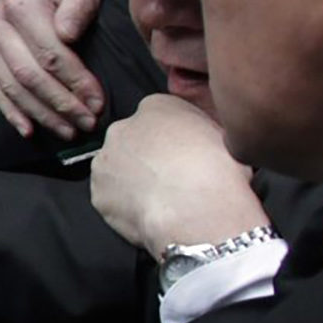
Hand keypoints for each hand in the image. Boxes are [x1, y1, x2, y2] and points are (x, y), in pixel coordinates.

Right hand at [0, 0, 106, 139]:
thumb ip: (81, 1)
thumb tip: (67, 33)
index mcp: (21, 3)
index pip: (50, 54)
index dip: (75, 82)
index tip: (98, 102)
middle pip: (29, 75)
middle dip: (61, 104)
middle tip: (87, 122)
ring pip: (12, 87)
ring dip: (41, 114)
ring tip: (68, 130)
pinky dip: (11, 113)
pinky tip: (30, 130)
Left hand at [88, 94, 264, 256]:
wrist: (197, 209)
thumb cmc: (218, 173)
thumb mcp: (225, 137)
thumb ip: (204, 133)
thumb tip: (207, 145)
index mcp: (157, 106)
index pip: (159, 118)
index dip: (173, 143)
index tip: (183, 159)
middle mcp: (123, 127)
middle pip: (133, 142)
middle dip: (147, 160)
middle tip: (171, 182)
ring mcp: (106, 160)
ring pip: (117, 170)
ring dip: (132, 183)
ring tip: (160, 203)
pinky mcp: (98, 192)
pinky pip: (111, 200)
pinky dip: (124, 208)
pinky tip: (148, 216)